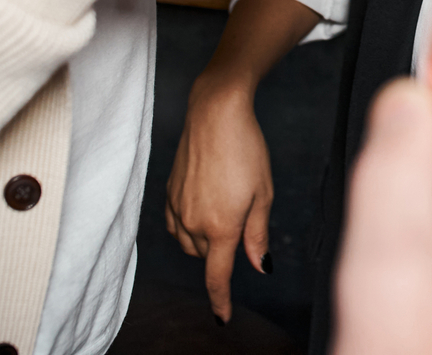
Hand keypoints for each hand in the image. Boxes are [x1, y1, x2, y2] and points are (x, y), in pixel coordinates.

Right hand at [164, 77, 273, 323]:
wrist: (215, 114)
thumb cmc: (246, 150)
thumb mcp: (263, 194)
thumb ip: (257, 235)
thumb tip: (258, 266)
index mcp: (221, 226)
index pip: (217, 276)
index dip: (220, 301)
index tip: (222, 318)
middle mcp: (193, 222)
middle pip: (206, 256)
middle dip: (222, 250)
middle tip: (242, 215)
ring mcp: (177, 208)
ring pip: (189, 243)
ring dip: (205, 239)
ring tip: (226, 205)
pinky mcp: (168, 194)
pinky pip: (176, 226)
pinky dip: (188, 227)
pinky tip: (203, 206)